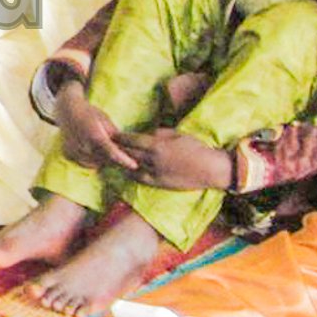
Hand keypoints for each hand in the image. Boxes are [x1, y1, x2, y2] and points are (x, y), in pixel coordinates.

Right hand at [52, 80, 135, 172]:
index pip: (112, 152)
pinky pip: (86, 163)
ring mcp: (74, 152)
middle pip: (105, 160)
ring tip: (104, 149)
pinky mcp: (69, 155)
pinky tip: (94, 151)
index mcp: (94, 135)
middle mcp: (83, 145)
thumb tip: (130, 148)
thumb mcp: (106, 121)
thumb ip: (116, 136)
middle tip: (123, 155)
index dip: (124, 160)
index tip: (134, 165)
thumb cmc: (90, 113)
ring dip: (104, 160)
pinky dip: (93, 160)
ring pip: (96, 163)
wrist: (66, 110)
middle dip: (115, 159)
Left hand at [119, 124, 237, 191]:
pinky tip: (127, 170)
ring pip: (132, 166)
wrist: (209, 168)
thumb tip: (147, 133)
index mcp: (157, 145)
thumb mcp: (177, 134)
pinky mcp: (159, 183)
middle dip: (117, 148)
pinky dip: (132, 173)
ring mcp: (155, 172)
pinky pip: (140, 178)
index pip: (131, 140)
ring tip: (113, 158)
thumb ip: (159, 133)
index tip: (112, 134)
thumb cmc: (195, 147)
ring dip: (122, 162)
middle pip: (128, 153)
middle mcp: (153, 159)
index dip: (120, 137)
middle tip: (107, 145)